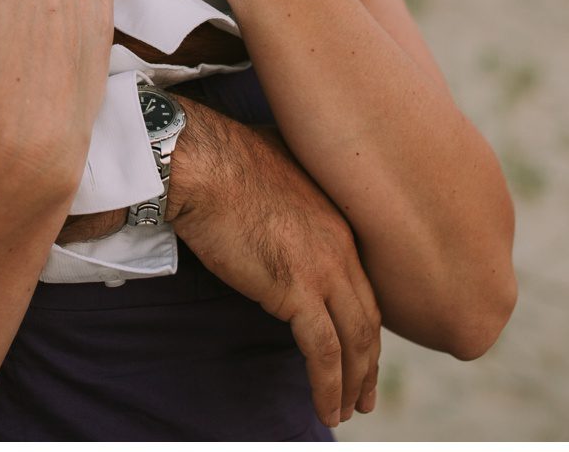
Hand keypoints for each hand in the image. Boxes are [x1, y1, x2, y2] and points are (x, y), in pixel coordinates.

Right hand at [167, 99, 380, 427]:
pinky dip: (328, 384)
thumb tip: (276, 192)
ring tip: (346, 409)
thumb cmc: (222, 160)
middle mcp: (340, 246)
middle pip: (367, 316)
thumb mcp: (276, 168)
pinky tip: (327, 406)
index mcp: (337, 219)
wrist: (200, 163)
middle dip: (368, 361)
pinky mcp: (297, 290)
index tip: (362, 348)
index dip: (364, 321)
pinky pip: (324, 351)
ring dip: (353, 382)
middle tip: (364, 392)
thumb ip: (289, 191)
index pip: (362, 283)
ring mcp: (323, 269)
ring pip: (354, 339)